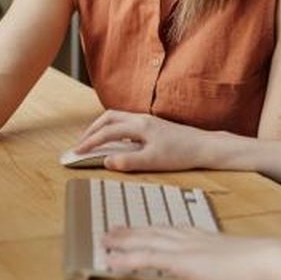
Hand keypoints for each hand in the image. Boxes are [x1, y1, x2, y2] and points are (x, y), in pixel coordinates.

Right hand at [71, 110, 218, 171]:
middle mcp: (141, 119)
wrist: (204, 146)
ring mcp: (147, 120)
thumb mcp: (153, 161)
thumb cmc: (181, 154)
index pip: (107, 132)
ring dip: (102, 127)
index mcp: (139, 126)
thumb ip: (128, 161)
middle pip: (108, 118)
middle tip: (81, 144)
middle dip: (92, 130)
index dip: (89, 142)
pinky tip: (116, 141)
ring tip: (93, 140)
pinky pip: (126, 122)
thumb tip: (106, 161)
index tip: (77, 152)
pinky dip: (114, 128)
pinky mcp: (153, 125)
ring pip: (117, 118)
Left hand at [103, 227, 280, 279]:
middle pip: (154, 231)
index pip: (172, 230)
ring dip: (122, 241)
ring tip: (105, 240)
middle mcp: (192, 239)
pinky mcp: (183, 262)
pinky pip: (147, 259)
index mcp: (205, 237)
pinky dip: (126, 259)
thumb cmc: (262, 266)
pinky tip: (112, 261)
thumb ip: (228, 262)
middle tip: (112, 229)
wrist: (270, 261)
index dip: (153, 228)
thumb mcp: (241, 261)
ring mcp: (186, 249)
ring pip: (145, 241)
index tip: (141, 227)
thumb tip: (230, 268)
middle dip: (132, 230)